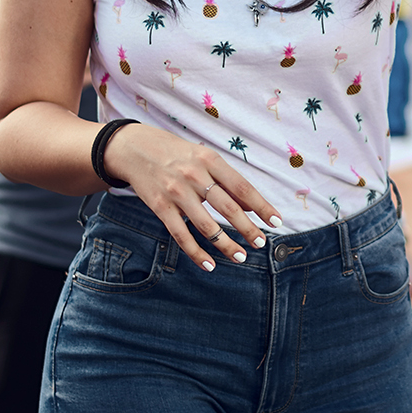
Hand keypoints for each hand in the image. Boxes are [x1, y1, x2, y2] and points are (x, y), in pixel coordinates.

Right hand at [101, 123, 282, 271]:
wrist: (134, 148)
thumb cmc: (177, 154)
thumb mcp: (204, 158)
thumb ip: (227, 181)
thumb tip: (252, 206)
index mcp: (210, 160)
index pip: (242, 187)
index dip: (261, 206)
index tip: (276, 221)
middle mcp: (194, 176)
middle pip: (227, 208)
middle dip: (247, 229)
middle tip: (261, 244)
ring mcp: (176, 192)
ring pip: (206, 225)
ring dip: (225, 245)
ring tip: (241, 257)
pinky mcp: (160, 207)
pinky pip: (181, 235)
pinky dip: (196, 252)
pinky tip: (209, 264)